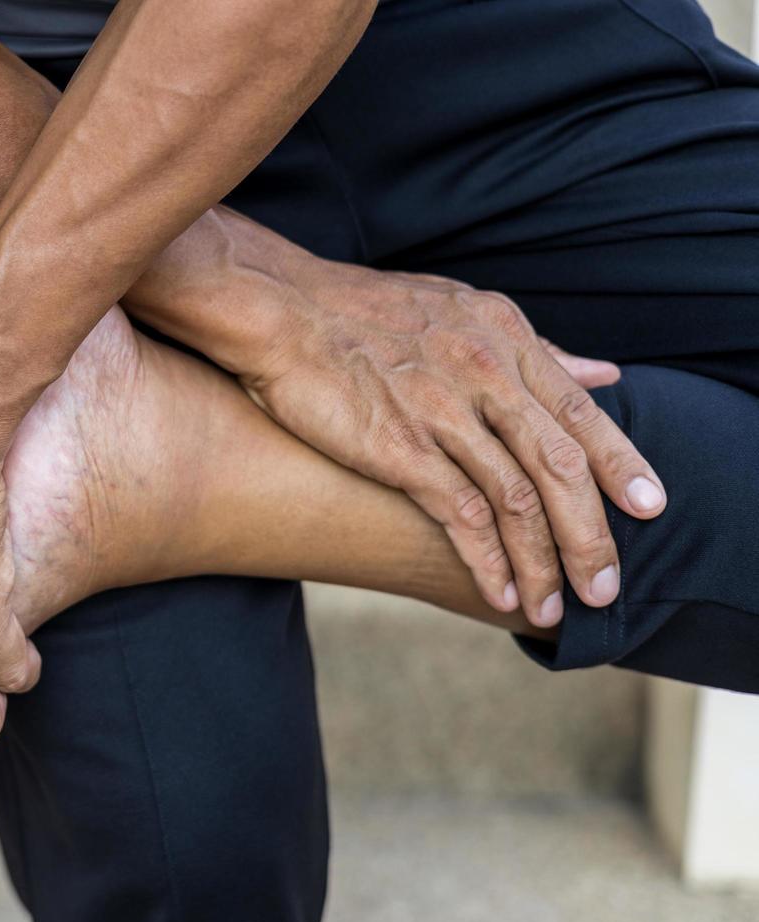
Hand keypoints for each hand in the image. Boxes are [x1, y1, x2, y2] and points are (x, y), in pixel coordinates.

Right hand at [241, 261, 664, 626]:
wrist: (277, 309)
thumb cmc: (359, 311)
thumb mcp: (460, 310)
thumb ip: (533, 349)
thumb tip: (601, 370)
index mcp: (503, 337)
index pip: (580, 410)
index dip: (621, 464)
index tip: (651, 509)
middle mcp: (484, 373)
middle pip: (560, 465)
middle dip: (592, 535)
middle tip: (607, 586)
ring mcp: (443, 411)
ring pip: (518, 499)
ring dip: (543, 561)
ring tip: (555, 606)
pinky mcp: (399, 448)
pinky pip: (462, 515)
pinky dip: (488, 559)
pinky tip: (500, 591)